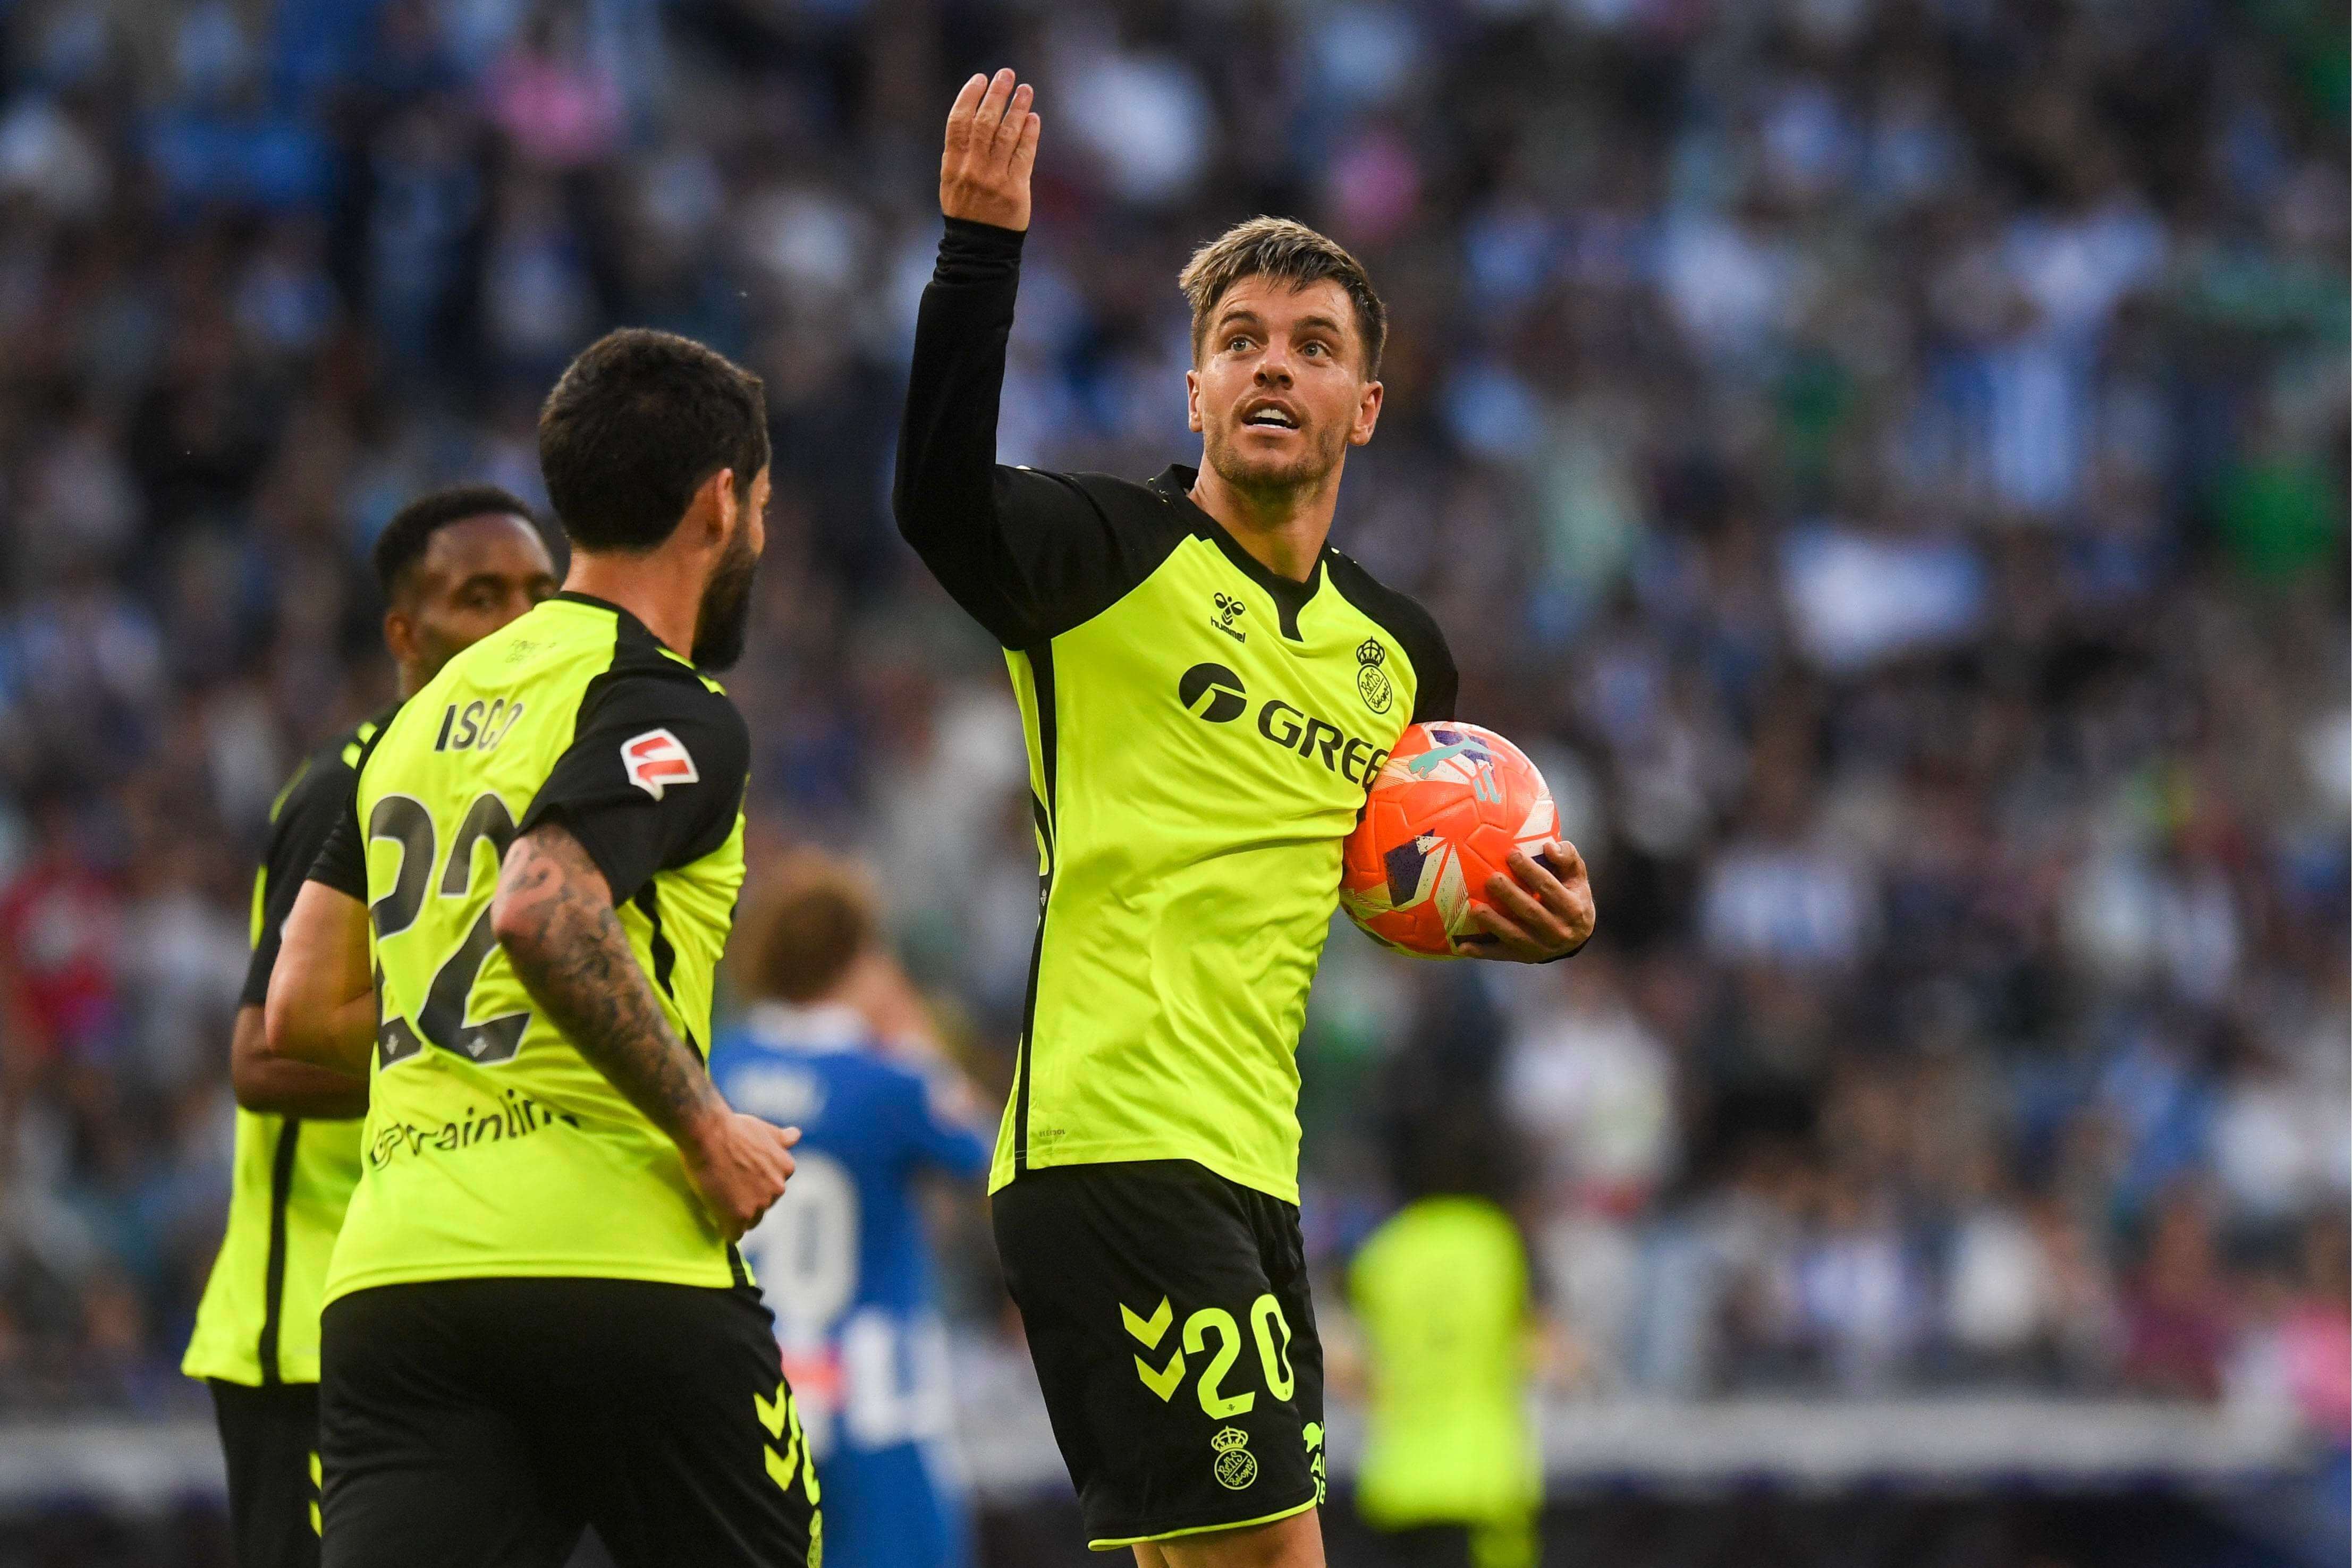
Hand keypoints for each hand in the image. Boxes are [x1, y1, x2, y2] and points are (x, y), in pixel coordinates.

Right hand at [679, 1109, 800, 1240]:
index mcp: (786, 1168)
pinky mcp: (739, 1216)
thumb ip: (781, 1138)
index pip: (773, 1188)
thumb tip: (796, 1134)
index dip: (755, 1186)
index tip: (740, 1179)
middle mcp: (778, 1188)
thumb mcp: (764, 1130)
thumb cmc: (734, 1128)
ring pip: (749, 1221)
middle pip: (763, 1206)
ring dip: (737, 1214)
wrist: (709, 1133)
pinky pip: (734, 1234)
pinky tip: (716, 1219)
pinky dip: (725, 1228)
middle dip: (748, 1200)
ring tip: (720, 1199)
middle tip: (727, 1186)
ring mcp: (760, 1204)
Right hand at [941, 68, 1040, 230]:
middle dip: (996, 94)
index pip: (959, 122)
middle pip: (984, 123)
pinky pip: (1024, 155)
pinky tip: (1033, 118)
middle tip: (1006, 74)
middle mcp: (972, 169)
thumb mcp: (952, 180)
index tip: (980, 78)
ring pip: (1007, 135)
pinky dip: (1029, 134)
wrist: (979, 248)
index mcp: (952, 164)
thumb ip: (960, 151)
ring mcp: (994, 180)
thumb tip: (975, 115)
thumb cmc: (966, 210)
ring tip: (1025, 90)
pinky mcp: (1015, 190)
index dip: (969, 96)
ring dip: (1017, 108)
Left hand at [1462, 839, 1595, 962]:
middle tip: (1491, 879)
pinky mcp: (1525, 957)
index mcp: (1573, 908)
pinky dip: (1482, 952)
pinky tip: (1462, 946)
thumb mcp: (1578, 877)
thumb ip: (1568, 858)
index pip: (1548, 887)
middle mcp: (1558, 930)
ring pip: (1514, 936)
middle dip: (1509, 895)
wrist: (1579, 937)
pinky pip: (1501, 955)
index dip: (1530, 871)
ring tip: (1475, 909)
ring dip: (1494, 923)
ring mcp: (1541, 947)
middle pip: (1530, 912)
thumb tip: (1548, 847)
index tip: (1511, 854)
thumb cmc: (1574, 898)